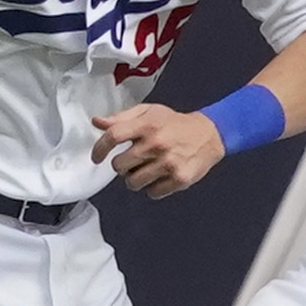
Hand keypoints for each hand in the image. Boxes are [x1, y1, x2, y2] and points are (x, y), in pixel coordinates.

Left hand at [92, 103, 225, 198]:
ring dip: (134, 179)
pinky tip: (159, 176)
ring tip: (145, 170)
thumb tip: (97, 122)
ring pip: (133, 183)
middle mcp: (157, 144)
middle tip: (131, 161)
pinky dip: (152, 188)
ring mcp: (168, 163)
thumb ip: (121, 118)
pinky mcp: (179, 179)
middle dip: (121, 166)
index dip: (99, 149)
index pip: (113, 136)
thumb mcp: (149, 112)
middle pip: (119, 165)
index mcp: (147, 124)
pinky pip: (152, 193)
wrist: (209, 134)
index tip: (96, 157)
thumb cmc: (174, 123)